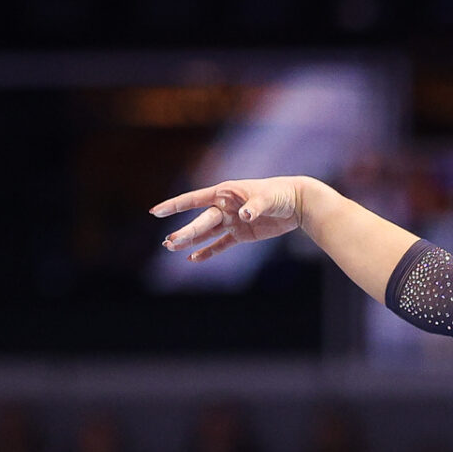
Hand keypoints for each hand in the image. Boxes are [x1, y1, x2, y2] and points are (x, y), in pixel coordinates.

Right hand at [150, 177, 311, 261]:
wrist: (296, 202)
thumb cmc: (279, 194)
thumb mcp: (267, 198)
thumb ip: (254, 206)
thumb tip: (244, 215)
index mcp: (224, 193)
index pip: (194, 200)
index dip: (174, 206)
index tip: (155, 212)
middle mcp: (224, 207)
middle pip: (200, 221)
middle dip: (184, 232)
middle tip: (168, 243)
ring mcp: (231, 221)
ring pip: (206, 233)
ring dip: (190, 241)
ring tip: (171, 247)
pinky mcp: (241, 234)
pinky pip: (221, 244)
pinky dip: (208, 252)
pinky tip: (193, 258)